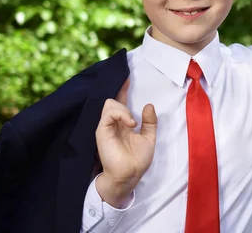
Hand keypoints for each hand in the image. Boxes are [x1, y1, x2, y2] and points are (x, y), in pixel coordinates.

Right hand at [95, 79, 157, 207]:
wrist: (130, 175)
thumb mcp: (149, 138)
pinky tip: (130, 124)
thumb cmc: (137, 160)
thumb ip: (150, 122)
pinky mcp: (102, 130)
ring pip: (110, 103)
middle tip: (129, 89)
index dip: (123, 89)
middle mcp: (114, 123)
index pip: (121, 102)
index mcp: (123, 123)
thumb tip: (148, 105)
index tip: (128, 77)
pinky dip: (121, 114)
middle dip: (121, 91)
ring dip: (124, 109)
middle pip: (113, 99)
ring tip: (132, 123)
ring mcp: (106, 126)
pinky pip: (108, 113)